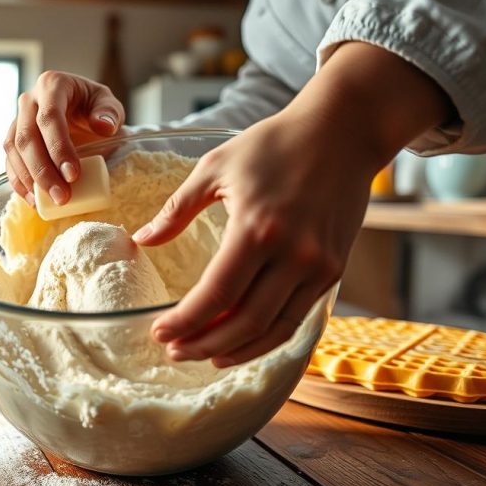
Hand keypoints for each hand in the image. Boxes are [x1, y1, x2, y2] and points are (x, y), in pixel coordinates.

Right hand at [4, 70, 124, 206]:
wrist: (81, 112)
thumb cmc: (94, 108)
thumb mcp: (108, 105)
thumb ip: (109, 113)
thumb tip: (103, 127)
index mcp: (52, 85)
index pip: (49, 117)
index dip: (58, 147)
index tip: (73, 175)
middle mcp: (28, 100)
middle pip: (27, 137)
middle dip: (43, 171)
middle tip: (62, 196)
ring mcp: (17, 120)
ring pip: (14, 151)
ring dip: (30, 180)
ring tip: (49, 202)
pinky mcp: (12, 141)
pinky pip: (9, 162)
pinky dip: (19, 184)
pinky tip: (34, 201)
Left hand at [133, 113, 369, 366]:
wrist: (343, 129)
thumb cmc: (274, 143)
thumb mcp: (215, 168)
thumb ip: (176, 209)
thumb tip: (142, 240)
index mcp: (256, 228)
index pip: (216, 294)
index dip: (185, 321)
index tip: (159, 333)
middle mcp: (292, 254)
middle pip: (244, 321)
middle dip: (204, 344)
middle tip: (175, 351)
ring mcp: (318, 266)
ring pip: (274, 329)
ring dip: (236, 350)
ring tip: (204, 356)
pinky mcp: (333, 270)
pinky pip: (296, 318)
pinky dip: (267, 337)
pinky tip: (242, 341)